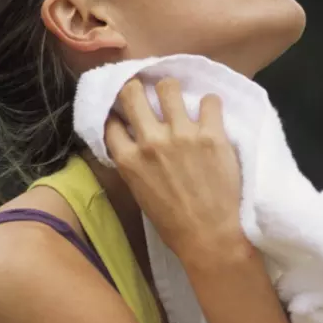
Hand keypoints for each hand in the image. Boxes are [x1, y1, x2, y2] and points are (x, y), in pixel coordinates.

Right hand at [103, 77, 243, 259]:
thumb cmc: (172, 221)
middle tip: (151, 95)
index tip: (127, 111)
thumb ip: (133, 161)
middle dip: (139, 88)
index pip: (110, 119)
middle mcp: (151, 142)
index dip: (118, 112)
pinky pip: (210, 101)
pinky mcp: (212, 135)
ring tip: (181, 101)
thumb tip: (133, 137)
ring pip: (168, 87)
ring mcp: (182, 135)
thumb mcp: (139, 190)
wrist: (210, 236)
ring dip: (173, 92)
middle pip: (133, 92)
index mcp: (128, 159)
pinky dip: (210, 106)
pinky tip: (211, 116)